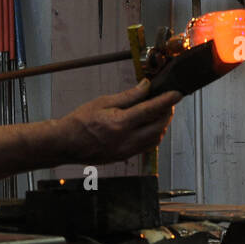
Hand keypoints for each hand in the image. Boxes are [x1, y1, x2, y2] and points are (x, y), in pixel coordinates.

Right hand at [57, 80, 181, 164]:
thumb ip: (128, 96)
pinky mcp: (124, 157)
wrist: (66, 143)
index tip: (177, 93)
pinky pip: (147, 147)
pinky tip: (149, 126)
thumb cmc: (80, 121)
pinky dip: (153, 135)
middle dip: (167, 113)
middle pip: (158, 127)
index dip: (167, 101)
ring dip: (162, 125)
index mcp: (120, 124)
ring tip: (160, 112)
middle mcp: (126, 140)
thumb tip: (146, 86)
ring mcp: (126, 151)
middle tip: (168, 101)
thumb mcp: (103, 102)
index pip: (151, 110)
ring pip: (155, 139)